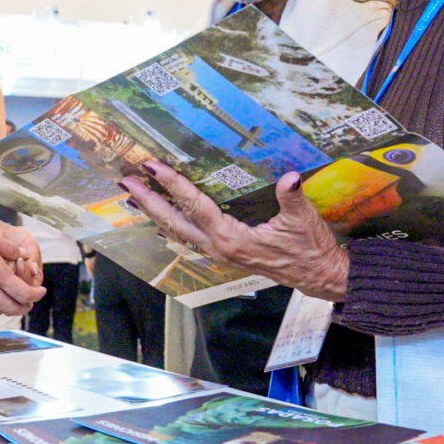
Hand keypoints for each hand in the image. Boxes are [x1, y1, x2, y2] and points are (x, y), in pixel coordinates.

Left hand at [120, 163, 348, 301]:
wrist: (317, 275)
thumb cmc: (310, 247)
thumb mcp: (303, 220)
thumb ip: (292, 197)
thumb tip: (290, 177)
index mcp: (233, 239)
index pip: (196, 206)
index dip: (173, 185)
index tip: (153, 168)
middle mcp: (218, 249)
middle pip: (174, 222)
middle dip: (149, 200)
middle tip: (127, 179)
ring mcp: (218, 254)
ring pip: (177, 232)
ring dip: (155, 212)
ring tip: (135, 194)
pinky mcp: (222, 254)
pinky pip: (188, 238)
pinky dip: (171, 224)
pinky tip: (161, 215)